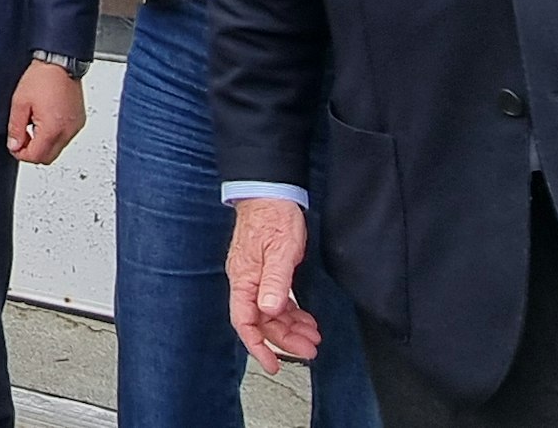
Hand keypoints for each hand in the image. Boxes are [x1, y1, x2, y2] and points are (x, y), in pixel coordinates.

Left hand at [6, 61, 83, 163]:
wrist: (60, 62)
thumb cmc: (42, 78)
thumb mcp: (20, 103)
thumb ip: (16, 128)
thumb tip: (14, 145)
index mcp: (52, 129)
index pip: (36, 157)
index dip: (21, 154)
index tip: (14, 145)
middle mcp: (67, 131)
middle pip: (48, 157)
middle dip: (33, 152)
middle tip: (22, 137)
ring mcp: (75, 127)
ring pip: (57, 149)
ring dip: (44, 144)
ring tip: (34, 124)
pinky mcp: (79, 121)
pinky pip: (65, 137)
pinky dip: (54, 135)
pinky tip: (46, 120)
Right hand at [227, 198, 320, 372]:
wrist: (271, 193)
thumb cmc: (272, 216)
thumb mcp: (280, 250)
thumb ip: (275, 281)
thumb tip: (269, 310)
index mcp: (244, 279)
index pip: (245, 322)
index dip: (257, 347)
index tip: (272, 364)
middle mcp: (247, 282)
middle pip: (262, 322)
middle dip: (285, 340)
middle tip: (309, 350)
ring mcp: (256, 278)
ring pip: (272, 314)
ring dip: (291, 328)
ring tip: (313, 336)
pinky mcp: (267, 272)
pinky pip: (277, 301)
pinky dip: (291, 313)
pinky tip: (305, 319)